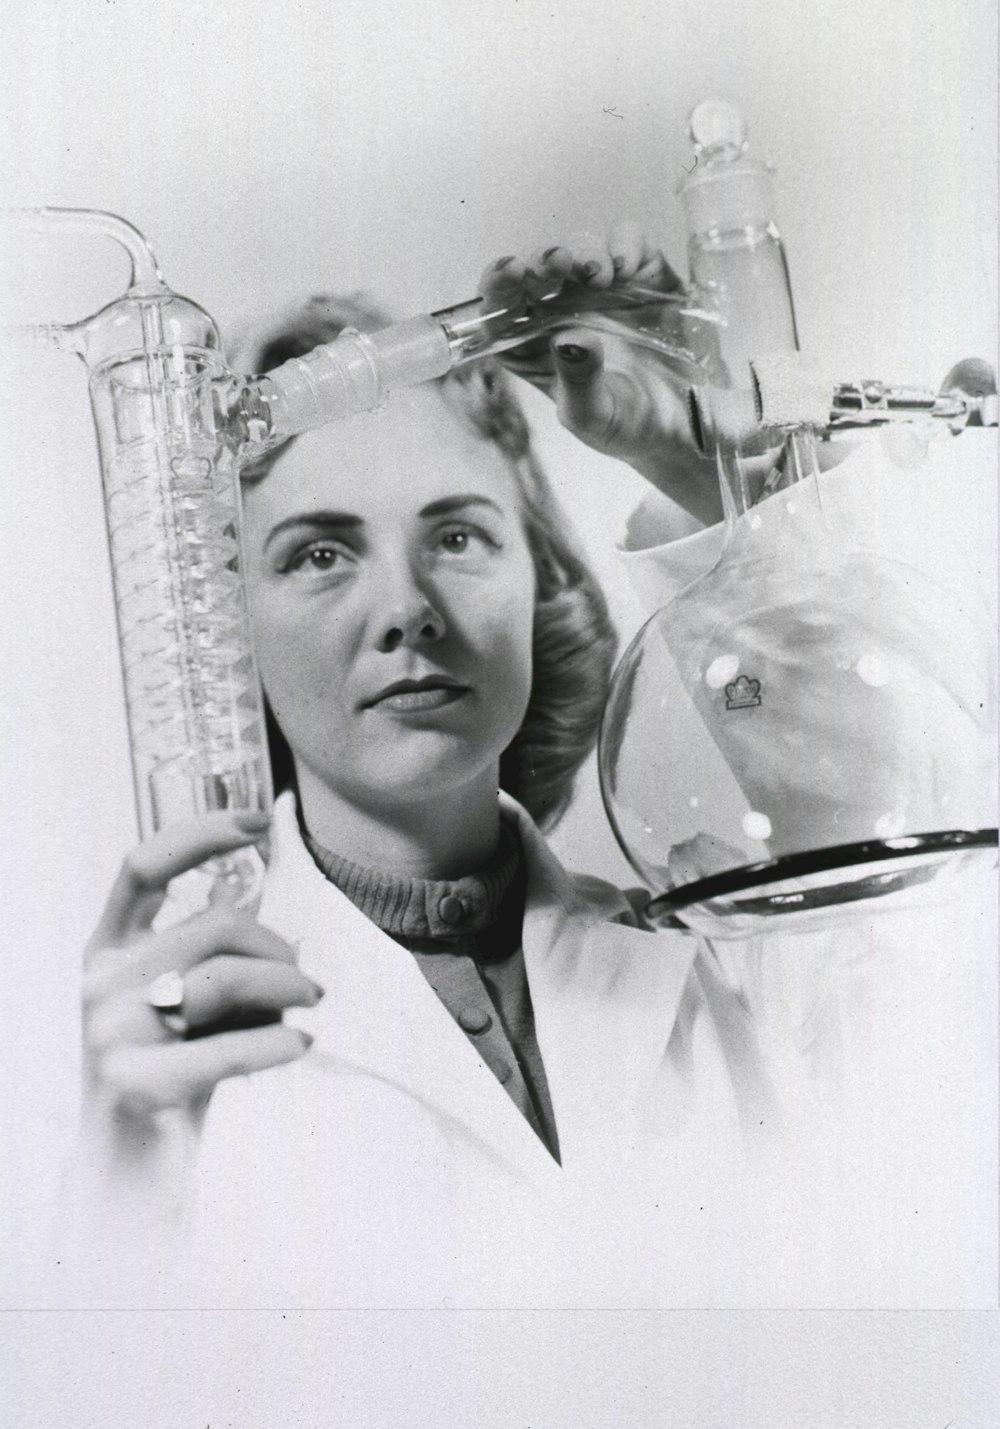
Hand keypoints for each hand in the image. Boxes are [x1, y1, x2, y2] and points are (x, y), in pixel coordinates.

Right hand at [83, 810, 317, 1123]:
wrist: (127, 1175)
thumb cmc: (169, 1076)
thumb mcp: (187, 1001)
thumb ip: (210, 950)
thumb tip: (252, 885)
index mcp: (107, 950)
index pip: (143, 866)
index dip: (200, 833)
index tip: (258, 822)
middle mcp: (99, 981)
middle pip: (212, 926)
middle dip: (277, 947)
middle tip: (309, 982)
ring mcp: (107, 1032)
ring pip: (224, 978)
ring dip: (286, 988)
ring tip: (309, 1009)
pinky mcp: (131, 1083)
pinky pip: (225, 1048)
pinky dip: (276, 1044)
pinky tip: (300, 1046)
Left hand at [479, 226, 723, 524]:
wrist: (682, 425)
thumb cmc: (626, 426)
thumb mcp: (595, 415)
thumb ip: (578, 381)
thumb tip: (568, 339)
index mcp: (533, 346)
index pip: (501, 308)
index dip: (498, 285)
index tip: (510, 273)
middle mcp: (561, 312)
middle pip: (538, 269)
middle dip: (542, 259)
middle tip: (558, 263)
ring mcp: (601, 290)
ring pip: (580, 248)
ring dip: (583, 251)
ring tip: (598, 273)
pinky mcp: (641, 275)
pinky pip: (628, 242)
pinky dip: (626, 244)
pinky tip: (626, 267)